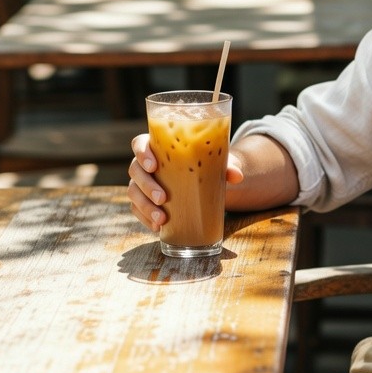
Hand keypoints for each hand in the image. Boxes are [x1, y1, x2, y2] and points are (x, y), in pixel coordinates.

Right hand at [127, 133, 244, 232]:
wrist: (207, 183)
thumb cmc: (207, 166)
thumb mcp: (217, 164)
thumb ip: (227, 166)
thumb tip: (238, 176)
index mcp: (158, 147)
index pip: (139, 144)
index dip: (141, 153)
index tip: (153, 166)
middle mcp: (146, 165)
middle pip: (135, 170)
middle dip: (146, 185)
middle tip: (163, 198)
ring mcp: (143, 184)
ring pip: (133, 193)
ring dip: (145, 206)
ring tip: (162, 219)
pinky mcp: (145, 202)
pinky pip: (137, 210)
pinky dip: (145, 219)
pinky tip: (157, 228)